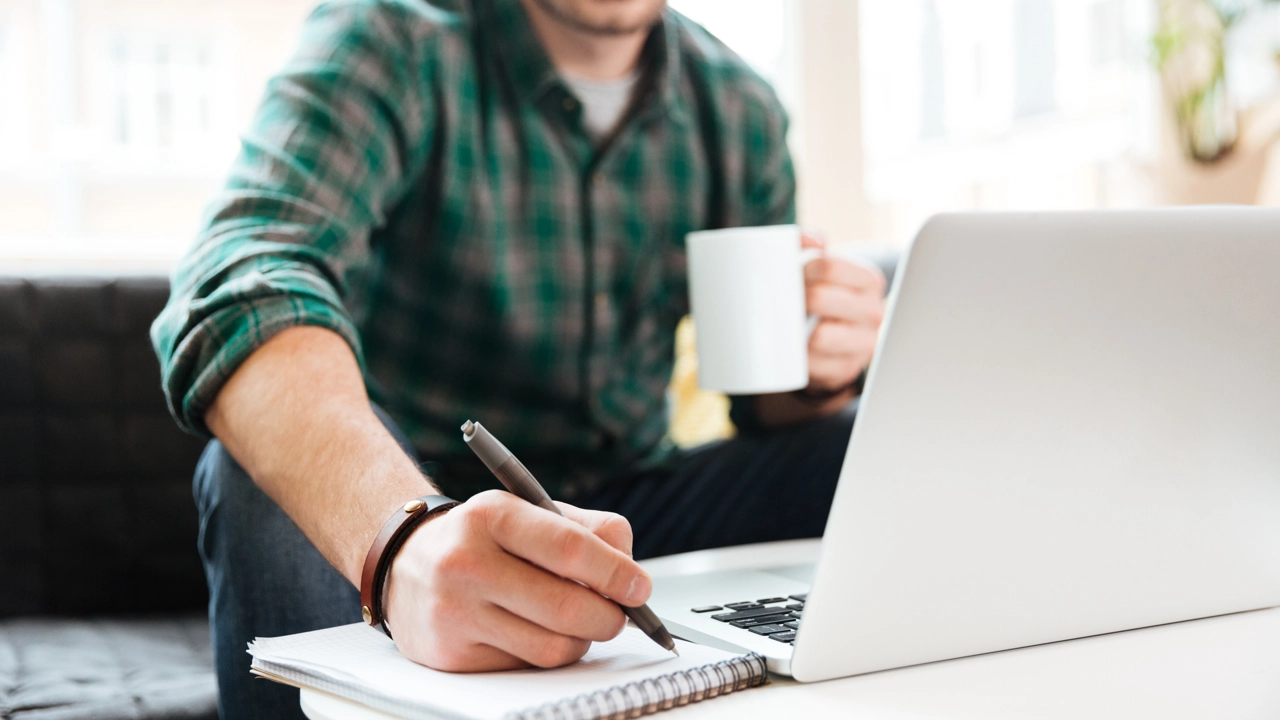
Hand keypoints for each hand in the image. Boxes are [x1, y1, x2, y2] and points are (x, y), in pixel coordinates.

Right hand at [382, 490, 648, 671]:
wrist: (404, 563)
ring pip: (551, 646)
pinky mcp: (450, 654)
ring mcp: (454, 612)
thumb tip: (630, 566)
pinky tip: (538, 631)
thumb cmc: (482, 537)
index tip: (639, 587)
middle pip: (565, 606)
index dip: (615, 572)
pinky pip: (525, 666)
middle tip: (620, 613)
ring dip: (582, 640)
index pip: (569, 548)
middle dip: (609, 616)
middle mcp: (465, 562)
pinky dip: (547, 653)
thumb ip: (586, 529)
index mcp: (491, 515)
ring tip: (579, 622)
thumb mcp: (528, 511)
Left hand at [802, 233, 885, 393]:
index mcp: (869, 280)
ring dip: (796, 330)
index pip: (829, 266)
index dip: (802, 269)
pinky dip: (800, 358)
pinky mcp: (847, 369)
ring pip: (820, 336)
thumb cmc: (821, 294)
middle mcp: (873, 311)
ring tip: (789, 323)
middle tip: (786, 300)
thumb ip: (807, 241)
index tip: (793, 274)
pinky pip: (816, 364)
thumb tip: (815, 240)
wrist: (830, 338)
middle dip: (794, 299)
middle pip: (819, 298)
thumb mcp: (818, 266)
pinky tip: (797, 350)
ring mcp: (864, 343)